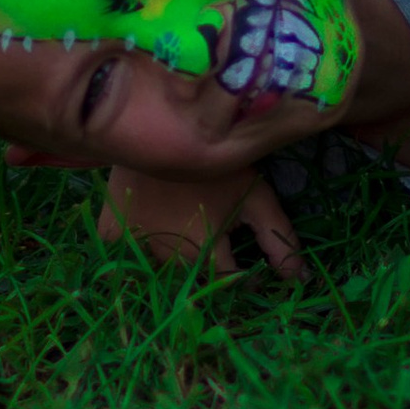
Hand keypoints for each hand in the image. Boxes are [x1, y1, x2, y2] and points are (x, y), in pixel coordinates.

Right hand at [97, 162, 304, 275]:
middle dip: (209, 269)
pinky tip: (149, 231)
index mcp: (203, 253)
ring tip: (186, 228)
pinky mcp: (109, 232)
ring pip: (158, 270)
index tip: (246, 261)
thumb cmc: (220, 163)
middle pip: (192, 280)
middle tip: (215, 236)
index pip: (229, 286)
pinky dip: (133, 249)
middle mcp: (165, 259)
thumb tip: (300, 281)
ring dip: (173, 261)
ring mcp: (133, 246)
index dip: (243, 278)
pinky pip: (120, 254)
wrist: (168, 122)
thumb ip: (279, 240)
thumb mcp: (257, 196)